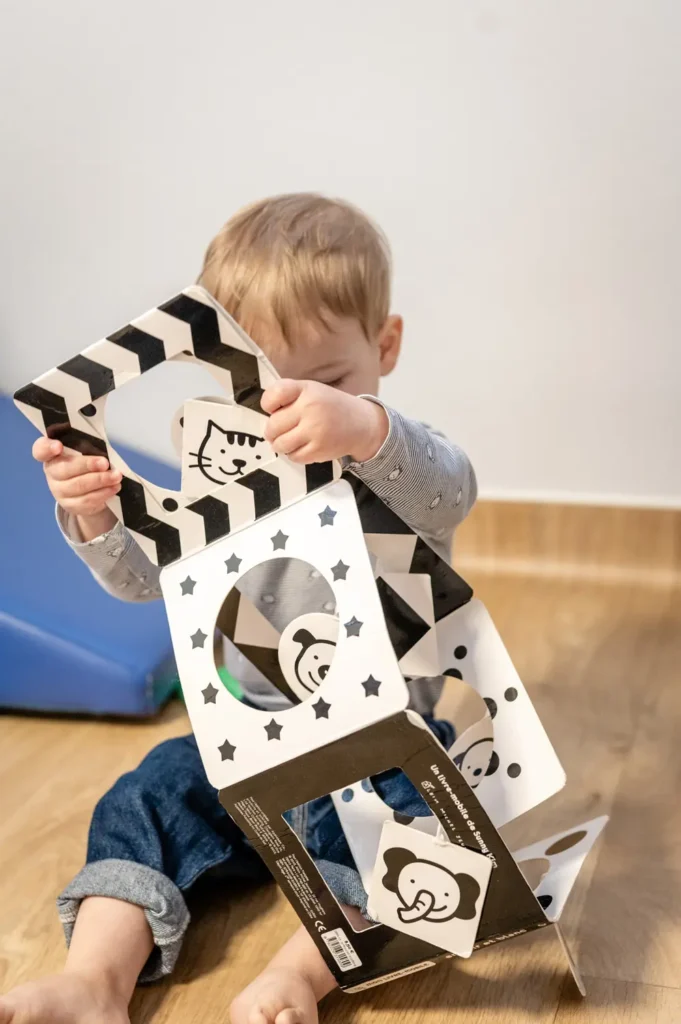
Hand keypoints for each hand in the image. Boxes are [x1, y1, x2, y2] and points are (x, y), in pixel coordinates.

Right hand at [32, 437, 120, 538]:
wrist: (87, 489)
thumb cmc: (86, 463)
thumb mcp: (85, 452)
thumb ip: (89, 448)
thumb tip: (104, 451)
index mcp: (51, 454)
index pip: (41, 449)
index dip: (47, 448)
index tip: (58, 446)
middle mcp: (52, 472)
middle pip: (65, 469)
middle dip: (87, 465)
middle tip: (105, 463)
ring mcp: (59, 491)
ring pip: (79, 486)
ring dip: (101, 481)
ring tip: (116, 476)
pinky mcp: (70, 505)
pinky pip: (87, 500)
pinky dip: (103, 493)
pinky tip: (114, 488)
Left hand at [262, 380, 388, 463]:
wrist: (362, 424)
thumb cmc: (331, 407)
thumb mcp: (312, 390)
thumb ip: (289, 397)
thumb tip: (265, 415)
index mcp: (306, 390)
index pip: (275, 394)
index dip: (268, 404)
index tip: (273, 409)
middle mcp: (310, 408)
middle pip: (273, 425)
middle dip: (272, 430)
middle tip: (279, 430)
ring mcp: (315, 430)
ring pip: (280, 444)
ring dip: (281, 444)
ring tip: (290, 440)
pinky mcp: (319, 450)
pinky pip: (293, 456)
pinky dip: (293, 454)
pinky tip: (303, 446)